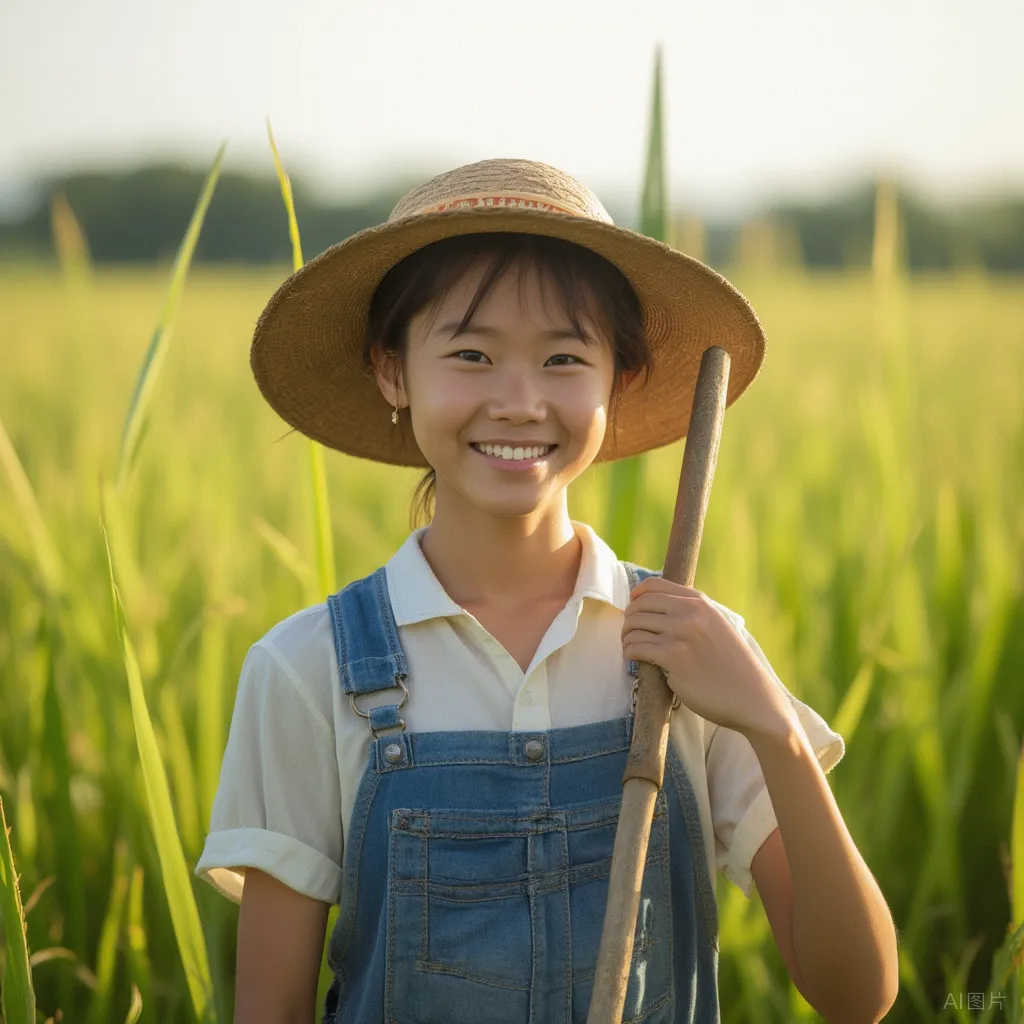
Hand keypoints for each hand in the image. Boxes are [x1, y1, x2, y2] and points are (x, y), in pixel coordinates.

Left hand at [621, 577, 795, 737]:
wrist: (753, 698)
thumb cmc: (733, 668)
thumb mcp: (718, 627)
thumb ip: (693, 614)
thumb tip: (657, 608)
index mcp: (700, 603)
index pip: (654, 585)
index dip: (636, 596)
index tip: (632, 608)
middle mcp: (690, 613)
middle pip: (640, 605)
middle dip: (629, 619)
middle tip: (629, 634)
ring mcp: (681, 634)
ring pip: (635, 626)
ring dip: (626, 637)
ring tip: (630, 647)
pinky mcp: (673, 657)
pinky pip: (637, 647)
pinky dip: (629, 652)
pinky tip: (633, 659)